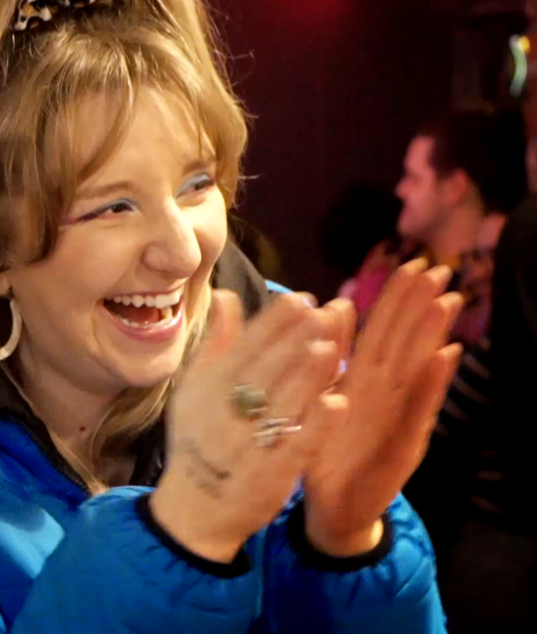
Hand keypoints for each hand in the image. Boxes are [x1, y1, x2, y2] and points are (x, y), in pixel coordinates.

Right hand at [151, 290, 348, 562]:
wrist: (197, 508)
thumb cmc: (199, 439)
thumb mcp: (195, 388)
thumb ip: (217, 342)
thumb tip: (227, 295)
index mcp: (208, 387)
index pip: (245, 347)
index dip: (274, 323)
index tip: (301, 298)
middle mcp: (225, 412)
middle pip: (265, 370)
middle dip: (294, 341)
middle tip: (323, 313)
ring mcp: (249, 444)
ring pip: (283, 403)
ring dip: (307, 376)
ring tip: (331, 348)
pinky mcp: (272, 473)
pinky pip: (296, 445)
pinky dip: (317, 424)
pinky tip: (338, 403)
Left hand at [304, 260, 463, 555]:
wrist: (332, 507)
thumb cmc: (326, 449)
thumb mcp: (321, 395)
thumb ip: (332, 354)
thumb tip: (338, 306)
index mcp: (362, 379)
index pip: (382, 330)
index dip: (398, 298)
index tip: (413, 262)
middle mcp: (383, 392)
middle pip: (404, 340)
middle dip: (421, 305)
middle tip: (440, 268)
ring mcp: (395, 416)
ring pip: (415, 368)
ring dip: (431, 334)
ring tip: (448, 301)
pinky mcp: (401, 443)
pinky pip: (416, 409)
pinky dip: (431, 383)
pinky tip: (445, 357)